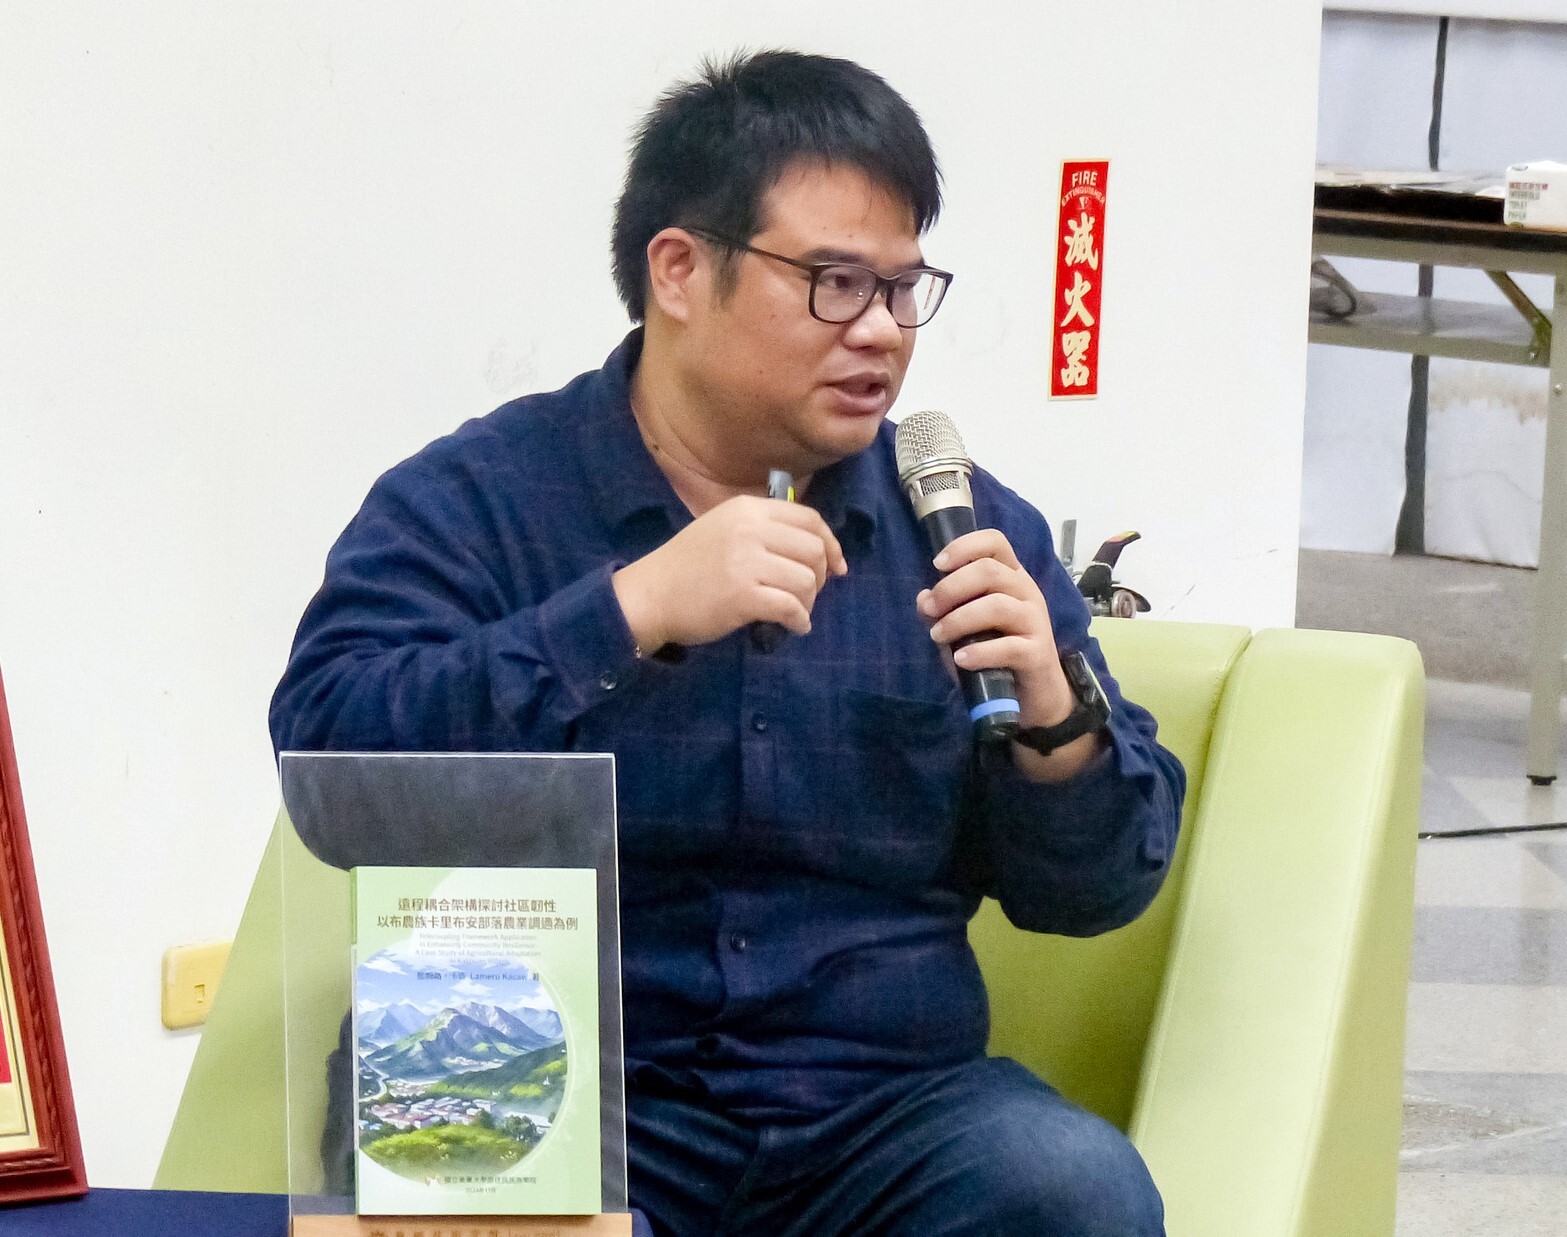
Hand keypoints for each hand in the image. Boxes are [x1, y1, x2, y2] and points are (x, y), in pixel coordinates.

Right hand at [613, 495, 846, 650]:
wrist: (650, 594)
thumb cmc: (688, 565)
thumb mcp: (724, 528)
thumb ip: (763, 530)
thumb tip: (816, 548)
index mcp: (748, 509)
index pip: (809, 519)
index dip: (831, 544)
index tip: (836, 567)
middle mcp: (750, 529)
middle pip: (814, 550)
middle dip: (821, 576)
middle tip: (807, 594)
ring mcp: (745, 562)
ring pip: (807, 580)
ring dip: (809, 602)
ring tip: (795, 612)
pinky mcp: (742, 595)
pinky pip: (790, 607)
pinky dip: (799, 621)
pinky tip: (794, 627)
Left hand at [916, 529, 1100, 779]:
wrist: (1033, 695)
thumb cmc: (996, 653)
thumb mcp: (965, 629)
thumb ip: (944, 612)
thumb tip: (922, 599)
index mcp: (1011, 578)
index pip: (995, 543)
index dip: (964, 546)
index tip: (938, 565)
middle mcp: (1027, 592)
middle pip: (990, 571)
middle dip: (951, 588)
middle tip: (929, 610)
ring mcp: (1036, 622)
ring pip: (998, 606)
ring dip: (959, 619)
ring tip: (938, 635)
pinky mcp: (1038, 653)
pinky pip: (1009, 646)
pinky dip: (979, 652)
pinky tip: (960, 659)